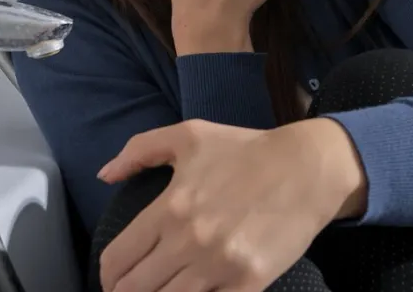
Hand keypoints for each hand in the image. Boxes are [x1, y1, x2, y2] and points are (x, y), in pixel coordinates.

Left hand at [96, 118, 366, 291]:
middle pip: (134, 290)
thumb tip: (104, 175)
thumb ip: (139, 150)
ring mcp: (219, 266)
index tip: (114, 279)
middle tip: (137, 288)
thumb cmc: (247, 150)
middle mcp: (188, 241)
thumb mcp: (189, 136)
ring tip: (166, 289)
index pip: (116, 260)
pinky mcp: (248, 283)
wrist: (308, 168)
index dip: (108, 276)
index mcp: (169, 208)